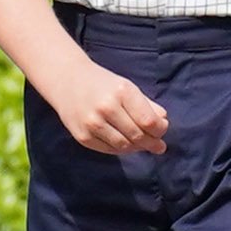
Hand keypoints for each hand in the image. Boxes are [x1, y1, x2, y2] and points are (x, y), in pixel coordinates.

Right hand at [41, 59, 168, 155]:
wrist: (67, 81)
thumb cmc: (104, 84)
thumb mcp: (128, 87)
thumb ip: (147, 105)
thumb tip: (163, 122)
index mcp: (122, 92)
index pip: (148, 121)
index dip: (160, 130)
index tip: (162, 130)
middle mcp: (106, 108)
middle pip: (137, 135)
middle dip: (152, 142)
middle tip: (159, 145)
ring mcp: (92, 123)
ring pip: (124, 146)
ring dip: (137, 148)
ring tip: (143, 145)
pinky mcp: (82, 136)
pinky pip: (108, 150)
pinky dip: (121, 150)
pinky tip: (127, 145)